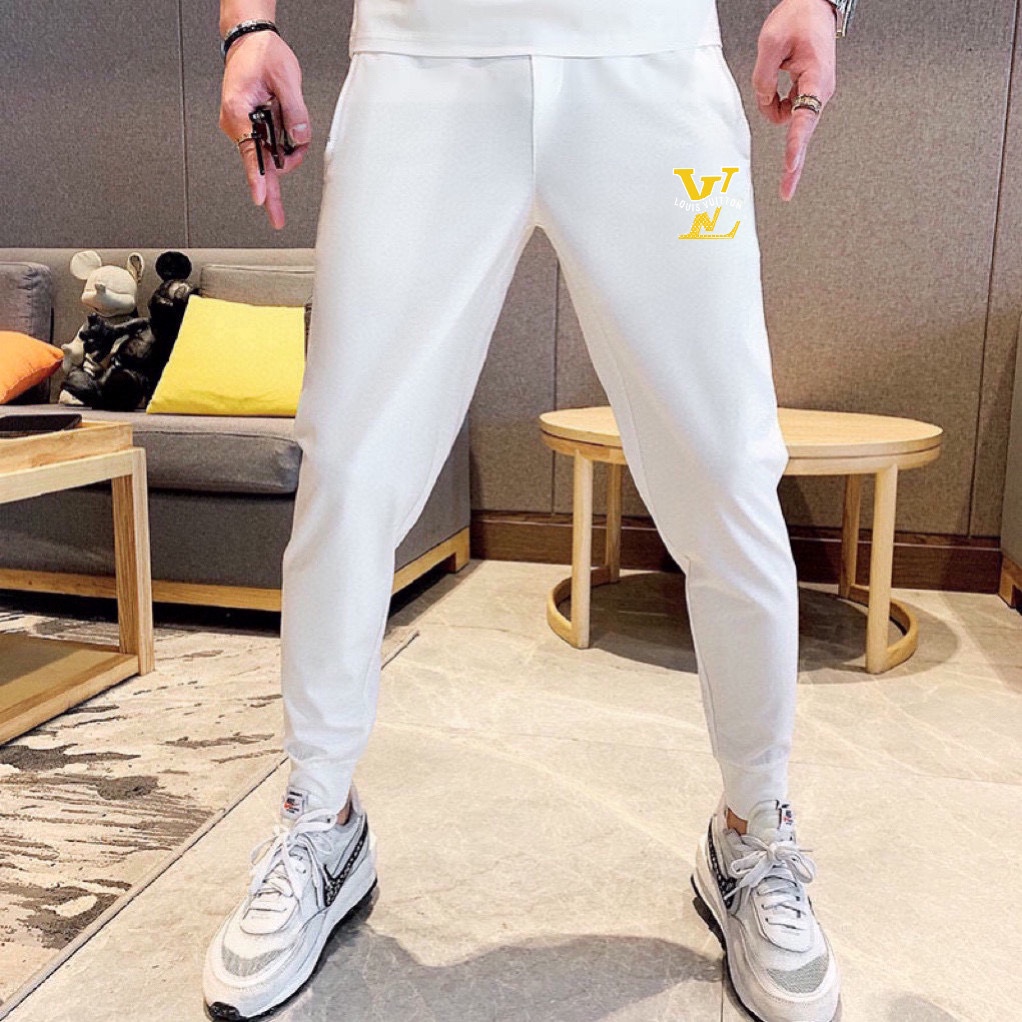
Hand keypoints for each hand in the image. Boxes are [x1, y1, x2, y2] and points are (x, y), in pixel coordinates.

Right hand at [219, 31, 311, 229]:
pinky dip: (284, 147)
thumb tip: (300, 137)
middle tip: (278, 216)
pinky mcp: (251, 127)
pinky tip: (292, 137)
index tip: (260, 198)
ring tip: (298, 136)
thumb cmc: (261, 53)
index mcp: (238, 109)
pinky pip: (269, 147)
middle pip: (257, 163)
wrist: (251, 41)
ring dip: (286, 155)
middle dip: (274, 183)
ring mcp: (243, 126)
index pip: (250, 151)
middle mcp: (236, 122)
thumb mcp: (285, 78)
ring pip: (267, 156)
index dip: (257, 178)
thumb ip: (294, 109)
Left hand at [752, 0, 836, 200]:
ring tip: (778, 64)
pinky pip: (787, 108)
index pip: (803, 119)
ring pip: (789, 118)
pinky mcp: (808, 92)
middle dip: (793, 162)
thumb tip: (764, 103)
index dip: (795, 145)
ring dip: (773, 106)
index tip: (790, 167)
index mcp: (817, 78)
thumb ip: (763, 78)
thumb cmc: (799, 18)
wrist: (815, 4)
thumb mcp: (770, 43)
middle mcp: (821, 91)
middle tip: (786, 192)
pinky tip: (776, 79)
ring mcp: (816, 93)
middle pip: (803, 133)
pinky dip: (775, 101)